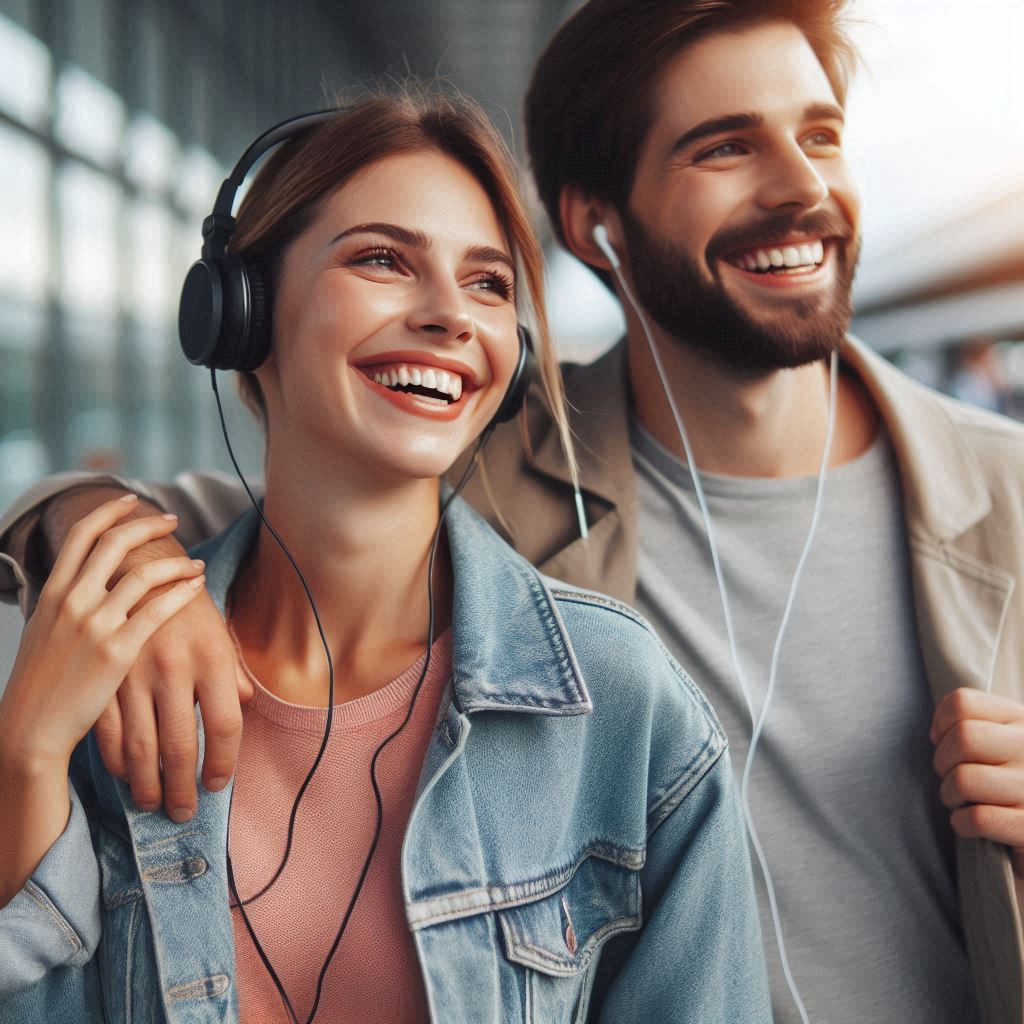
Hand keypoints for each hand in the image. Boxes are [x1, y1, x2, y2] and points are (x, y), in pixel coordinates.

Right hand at [0, 495, 205, 767]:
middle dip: (148, 524)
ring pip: (143, 574)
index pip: (81, 535)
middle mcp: (71, 601)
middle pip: (115, 542)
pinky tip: (197, 586)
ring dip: (176, 562)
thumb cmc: (41, 685)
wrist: (31, 727)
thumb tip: (84, 589)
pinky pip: (157, 610)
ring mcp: (94, 624)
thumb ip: (64, 607)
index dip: (109, 512)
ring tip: (195, 562)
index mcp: (52, 593)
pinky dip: (182, 592)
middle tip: (172, 520)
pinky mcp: (116, 651)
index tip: (131, 501)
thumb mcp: (44, 633)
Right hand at [92, 580, 252, 822]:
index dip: (223, 762)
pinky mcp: (105, 678)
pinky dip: (117, 763)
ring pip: (142, 749)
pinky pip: (110, 735)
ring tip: (154, 803)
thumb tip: (242, 711)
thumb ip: (233, 675)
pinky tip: (126, 776)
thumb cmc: (188, 609)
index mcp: (212, 657)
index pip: (225, 725)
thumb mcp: (221, 635)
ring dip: (148, 785)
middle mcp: (175, 668)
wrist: (139, 570)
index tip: (219, 783)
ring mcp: (135, 675)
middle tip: (185, 811)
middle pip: (181, 746)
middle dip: (183, 788)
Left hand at [931, 688, 1023, 877]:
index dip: (940, 724)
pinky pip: (978, 818)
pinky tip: (970, 823)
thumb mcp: (995, 742)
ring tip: (961, 801)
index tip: (943, 742)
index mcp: (1021, 720)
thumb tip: (936, 736)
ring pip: (965, 780)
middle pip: (964, 738)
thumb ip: (968, 725)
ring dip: (950, 795)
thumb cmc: (1004, 782)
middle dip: (943, 762)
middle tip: (950, 777)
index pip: (962, 702)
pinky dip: (961, 823)